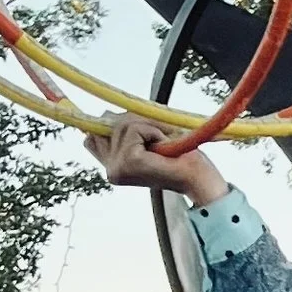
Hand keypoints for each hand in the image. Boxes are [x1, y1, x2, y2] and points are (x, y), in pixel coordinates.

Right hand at [86, 113, 230, 205]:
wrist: (198, 178)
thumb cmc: (179, 158)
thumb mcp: (146, 140)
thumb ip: (124, 130)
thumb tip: (105, 113)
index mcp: (112, 167)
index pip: (92, 136)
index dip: (111, 124)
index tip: (134, 130)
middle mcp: (110, 169)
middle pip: (107, 122)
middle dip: (135, 121)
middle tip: (158, 138)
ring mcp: (117, 167)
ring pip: (123, 123)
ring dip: (148, 126)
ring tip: (162, 145)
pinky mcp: (129, 161)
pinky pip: (135, 128)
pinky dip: (153, 131)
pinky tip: (163, 147)